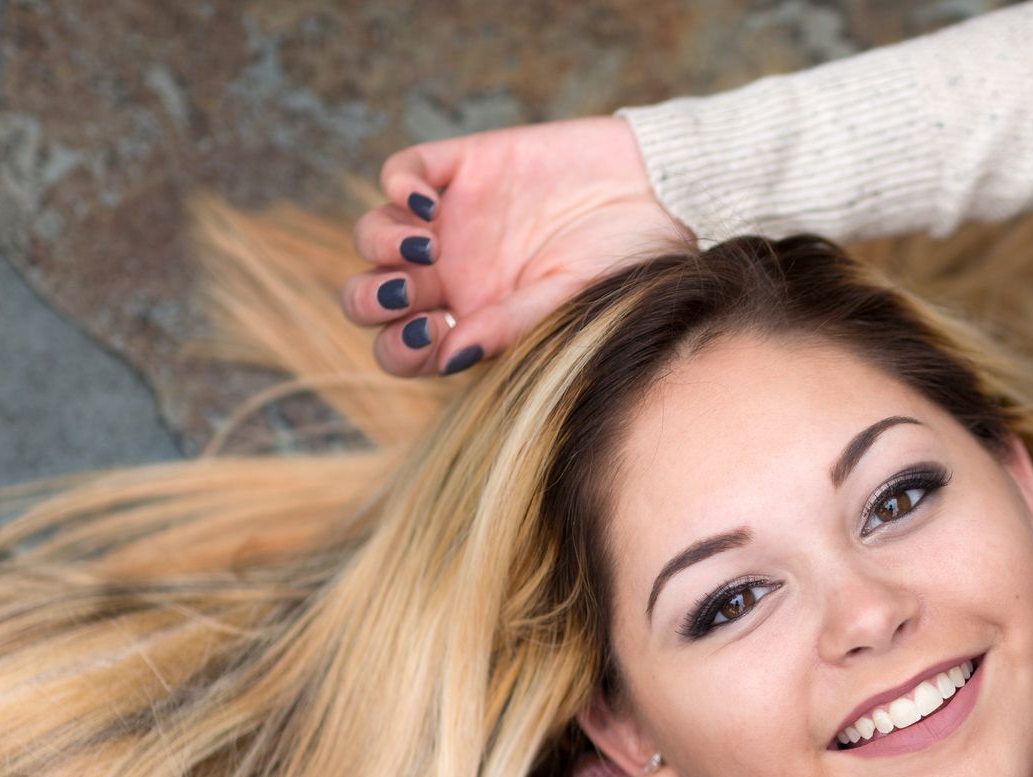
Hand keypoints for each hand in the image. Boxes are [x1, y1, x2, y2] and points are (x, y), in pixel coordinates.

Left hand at [341, 116, 696, 376]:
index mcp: (475, 320)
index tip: (432, 334)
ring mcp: (451, 221)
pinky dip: (398, 187)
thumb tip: (447, 355)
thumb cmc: (630, 260)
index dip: (399, 348)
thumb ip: (510, 327)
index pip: (405, 347)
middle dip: (370, 300)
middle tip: (408, 291)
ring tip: (422, 244)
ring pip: (374, 234)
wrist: (662, 193)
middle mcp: (452, 276)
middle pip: (371, 297)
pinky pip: (399, 173)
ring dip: (380, 243)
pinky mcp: (461, 166)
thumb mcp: (574, 301)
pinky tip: (426, 202)